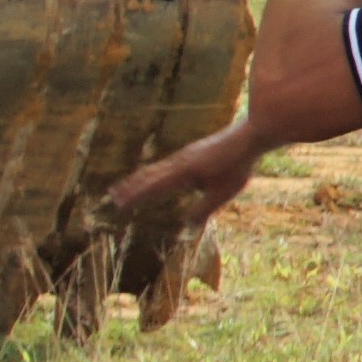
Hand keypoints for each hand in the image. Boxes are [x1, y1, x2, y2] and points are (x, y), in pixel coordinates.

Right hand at [108, 114, 265, 232]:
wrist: (249, 136)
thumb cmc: (236, 165)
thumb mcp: (222, 193)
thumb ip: (203, 209)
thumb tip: (188, 224)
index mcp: (182, 172)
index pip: (152, 187)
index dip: (135, 197)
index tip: (119, 205)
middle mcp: (177, 162)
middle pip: (148, 176)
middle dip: (130, 187)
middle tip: (113, 197)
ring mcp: (183, 155)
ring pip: (155, 169)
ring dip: (138, 179)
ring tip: (127, 186)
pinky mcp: (190, 153)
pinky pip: (164, 165)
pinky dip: (152, 173)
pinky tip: (155, 175)